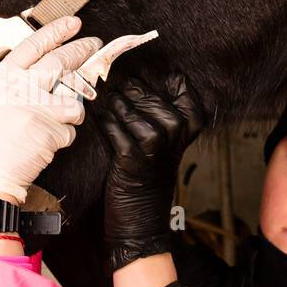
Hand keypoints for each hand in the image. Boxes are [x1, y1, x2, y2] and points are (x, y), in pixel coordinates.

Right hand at [0, 15, 100, 205]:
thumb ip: (3, 85)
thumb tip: (22, 74)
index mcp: (3, 78)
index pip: (35, 44)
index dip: (56, 31)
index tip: (73, 23)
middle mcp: (22, 87)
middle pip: (61, 61)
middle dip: (82, 49)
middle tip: (92, 45)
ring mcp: (40, 107)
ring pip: (74, 97)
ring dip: (72, 107)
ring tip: (59, 116)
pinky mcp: (53, 130)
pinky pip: (70, 128)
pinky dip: (62, 136)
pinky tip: (45, 142)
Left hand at [95, 72, 206, 272]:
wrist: (142, 219)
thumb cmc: (149, 175)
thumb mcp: (166, 143)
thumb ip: (159, 112)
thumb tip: (134, 79)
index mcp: (191, 124)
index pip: (180, 84)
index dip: (158, 76)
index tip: (140, 67)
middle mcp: (176, 130)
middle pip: (147, 93)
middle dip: (127, 87)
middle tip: (110, 80)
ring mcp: (155, 142)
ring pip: (127, 108)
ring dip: (112, 102)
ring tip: (101, 96)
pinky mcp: (131, 156)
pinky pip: (111, 126)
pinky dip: (101, 119)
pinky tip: (96, 114)